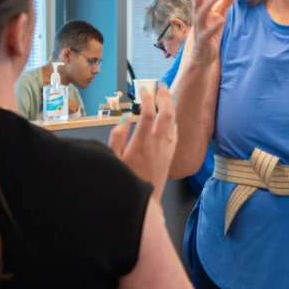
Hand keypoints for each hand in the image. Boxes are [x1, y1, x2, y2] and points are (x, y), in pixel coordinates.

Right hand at [108, 84, 176, 201]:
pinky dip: (173, 122)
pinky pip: (175, 134)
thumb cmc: (125, 180)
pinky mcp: (170, 156)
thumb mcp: (114, 159)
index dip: (147, 99)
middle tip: (160, 85)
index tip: (143, 90)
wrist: (144, 202)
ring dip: (171, 106)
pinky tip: (170, 118)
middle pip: (166, 113)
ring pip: (173, 122)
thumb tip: (125, 118)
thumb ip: (117, 137)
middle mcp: (157, 144)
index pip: (148, 114)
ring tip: (167, 95)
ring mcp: (166, 149)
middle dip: (165, 96)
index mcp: (141, 143)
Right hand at [191, 0, 237, 65]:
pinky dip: (214, 26)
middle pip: (196, 0)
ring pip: (200, 14)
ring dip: (208, 4)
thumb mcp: (220, 15)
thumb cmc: (210, 33)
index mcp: (200, 10)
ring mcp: (199, 29)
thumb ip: (226, 2)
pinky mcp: (203, 40)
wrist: (203, 55)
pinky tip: (221, 20)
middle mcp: (197, 17)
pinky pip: (207, 32)